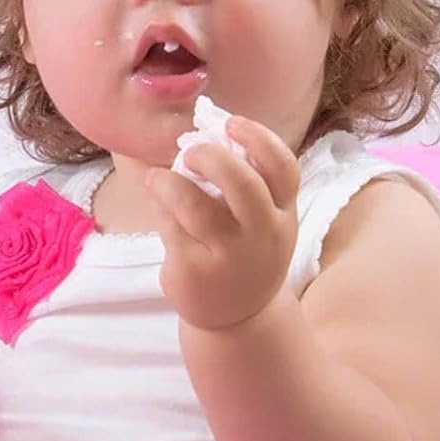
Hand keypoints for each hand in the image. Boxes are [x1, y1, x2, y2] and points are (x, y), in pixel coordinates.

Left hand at [146, 116, 299, 331]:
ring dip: (171, 183)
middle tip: (190, 152)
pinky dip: (158, 207)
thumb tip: (194, 132)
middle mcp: (262, 234)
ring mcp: (229, 256)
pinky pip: (171, 228)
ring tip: (158, 178)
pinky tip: (155, 201)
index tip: (231, 122)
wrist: (238, 317)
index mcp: (283, 213)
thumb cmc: (244, 252)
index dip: (259, 139)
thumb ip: (242, 182)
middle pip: (243, 185)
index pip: (283, 168)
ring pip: (197, 208)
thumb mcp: (260, 221)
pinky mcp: (194, 270)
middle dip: (212, 158)